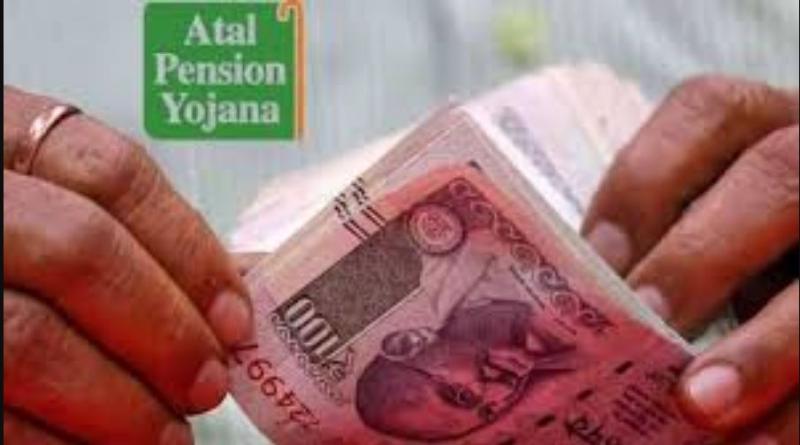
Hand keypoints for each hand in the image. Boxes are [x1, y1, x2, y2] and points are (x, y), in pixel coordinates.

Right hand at [3, 87, 252, 443]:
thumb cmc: (5, 241)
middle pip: (80, 252)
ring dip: (118, 401)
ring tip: (167, 433)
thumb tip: (231, 290)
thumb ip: (122, 232)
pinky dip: (56, 444)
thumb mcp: (42, 200)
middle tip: (208, 383)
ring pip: (28, 339)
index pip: (112, 174)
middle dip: (162, 331)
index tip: (234, 316)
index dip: (189, 249)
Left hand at [582, 75, 797, 442]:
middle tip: (646, 325)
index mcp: (765, 127)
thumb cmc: (730, 249)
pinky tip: (760, 440)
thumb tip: (572, 297)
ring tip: (700, 404)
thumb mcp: (700, 225)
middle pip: (779, 177)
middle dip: (701, 257)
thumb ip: (658, 238)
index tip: (596, 261)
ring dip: (766, 344)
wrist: (792, 277)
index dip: (645, 183)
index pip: (709, 111)